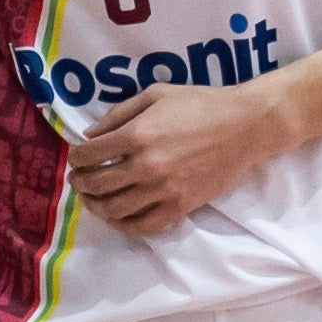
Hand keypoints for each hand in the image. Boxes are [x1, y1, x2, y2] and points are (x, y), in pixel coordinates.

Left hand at [69, 82, 289, 233]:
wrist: (245, 126)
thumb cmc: (200, 104)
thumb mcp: (154, 95)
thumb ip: (118, 114)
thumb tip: (91, 135)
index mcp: (136, 134)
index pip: (89, 154)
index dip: (75, 157)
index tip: (77, 158)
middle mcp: (146, 165)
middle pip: (97, 184)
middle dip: (80, 183)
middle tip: (78, 180)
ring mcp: (164, 189)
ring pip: (115, 209)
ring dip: (96, 206)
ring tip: (93, 200)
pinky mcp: (182, 206)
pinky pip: (145, 225)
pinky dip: (125, 225)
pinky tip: (118, 217)